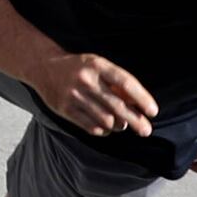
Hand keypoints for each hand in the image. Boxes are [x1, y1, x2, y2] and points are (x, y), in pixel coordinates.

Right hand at [32, 48, 158, 139]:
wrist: (43, 66)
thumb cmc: (80, 68)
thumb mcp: (99, 67)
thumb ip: (118, 84)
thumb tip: (140, 107)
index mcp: (97, 65)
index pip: (125, 83)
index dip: (142, 99)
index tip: (153, 112)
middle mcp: (85, 79)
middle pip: (118, 106)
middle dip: (136, 121)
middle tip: (146, 130)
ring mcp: (73, 95)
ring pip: (106, 120)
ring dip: (118, 126)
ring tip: (121, 125)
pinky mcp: (64, 108)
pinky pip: (91, 127)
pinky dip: (103, 130)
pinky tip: (105, 127)